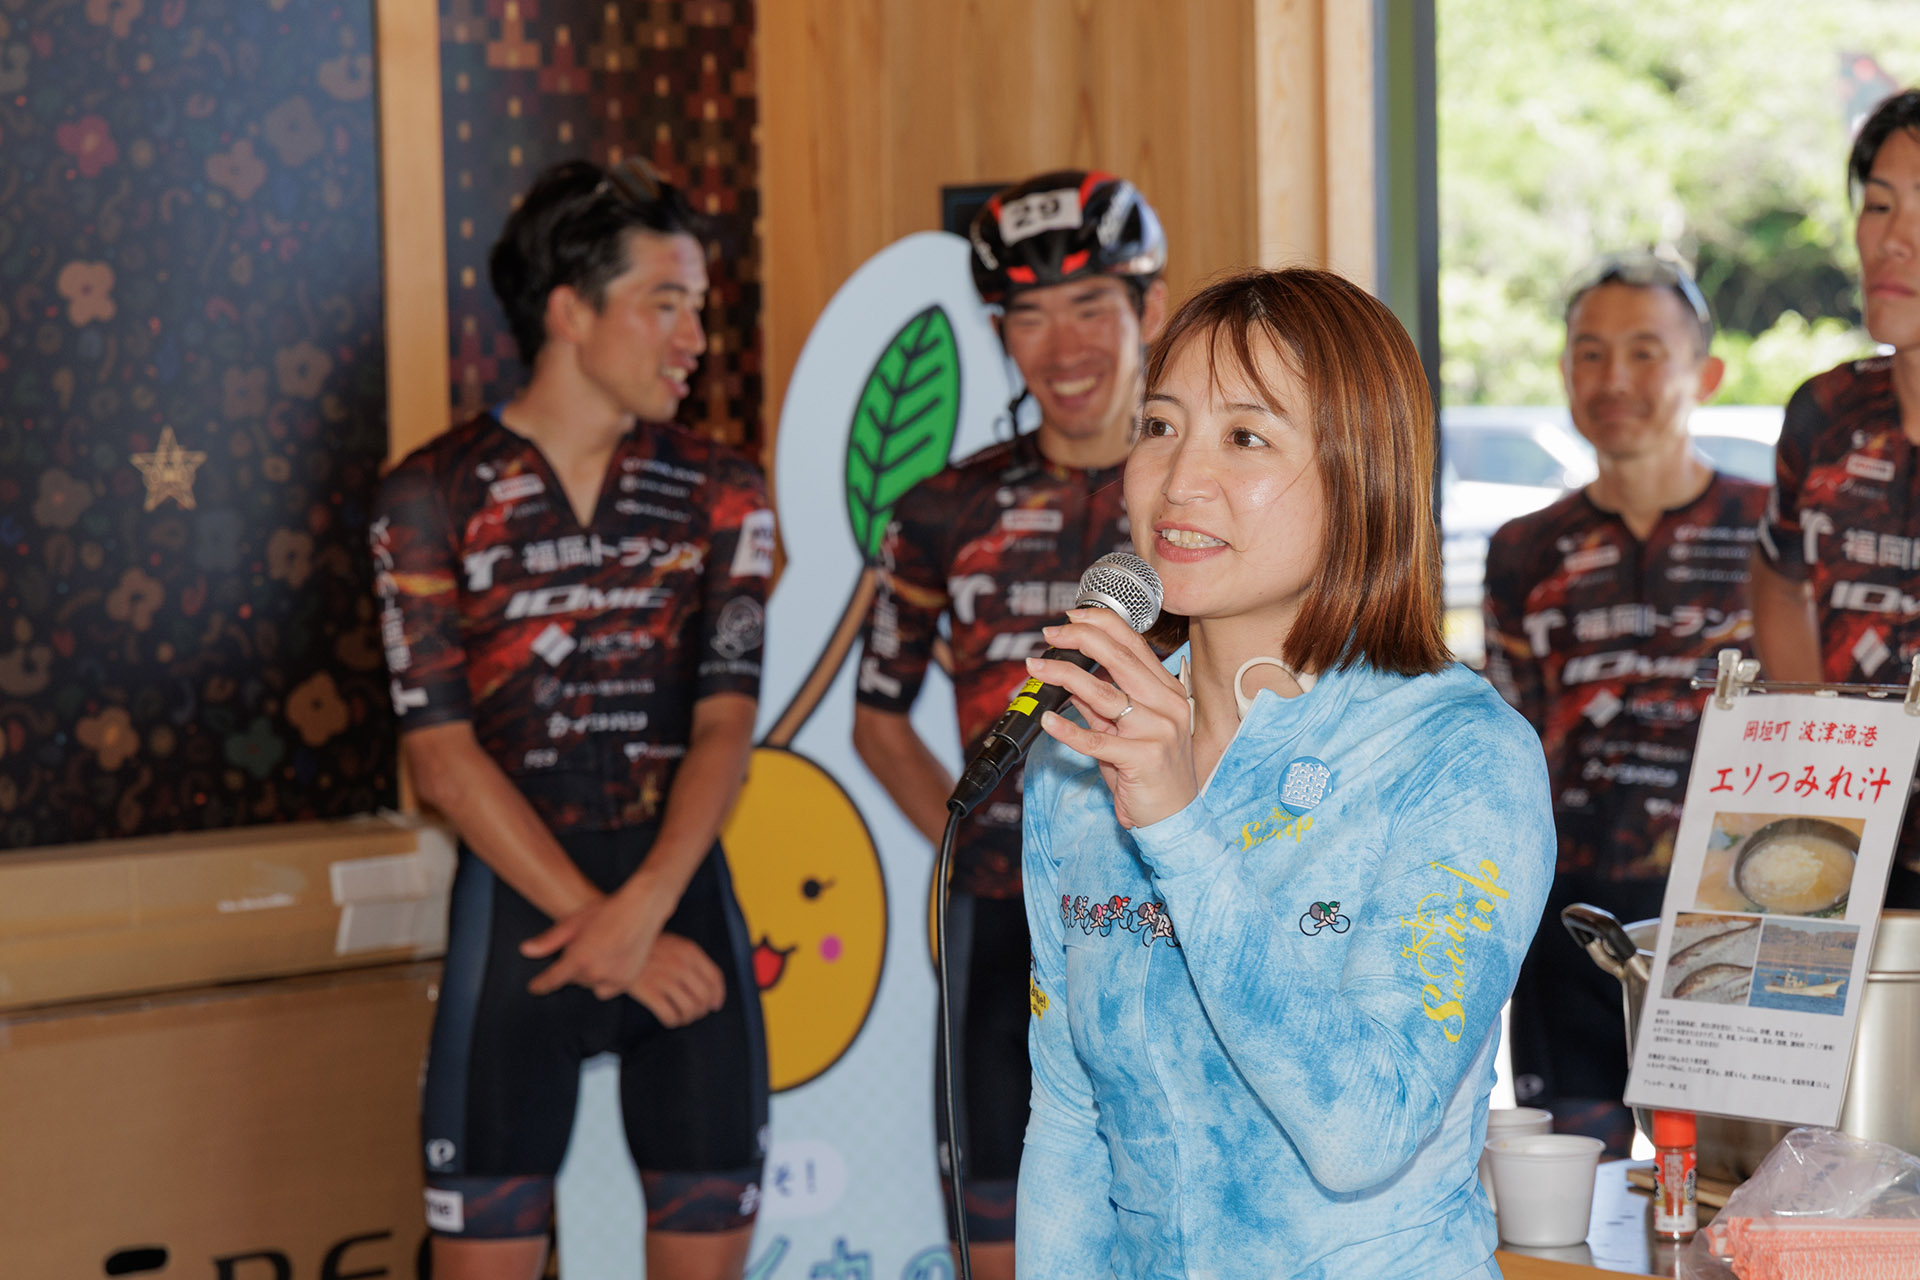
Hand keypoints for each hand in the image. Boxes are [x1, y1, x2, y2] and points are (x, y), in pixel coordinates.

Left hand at [521, 894, 666, 998]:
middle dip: (574, 966)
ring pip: (591, 984)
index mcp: (579, 959)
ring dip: (589, 973)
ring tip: (600, 952)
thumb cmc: (607, 911)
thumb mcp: (573, 922)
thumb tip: (525, 950)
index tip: (534, 988)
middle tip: (585, 946)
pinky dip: (606, 979)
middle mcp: (595, 973)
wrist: (642, 908)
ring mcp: (613, 978)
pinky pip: (608, 988)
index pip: (553, 980)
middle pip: (574, 979)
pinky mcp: (627, 980)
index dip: (541, 985)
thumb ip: (548, 940)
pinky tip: (611, 961)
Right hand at [627, 932, 726, 1026]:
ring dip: (687, 1018)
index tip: (715, 1006)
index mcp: (690, 952)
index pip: (715, 979)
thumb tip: (715, 1000)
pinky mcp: (649, 991)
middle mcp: (681, 965)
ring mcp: (665, 978)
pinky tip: (668, 1019)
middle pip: (704, 997)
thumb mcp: (677, 946)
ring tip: (681, 1017)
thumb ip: (697, 965)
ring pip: (689, 1009)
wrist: (619, 946)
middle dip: (701, 1010)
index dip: (718, 996)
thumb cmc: (651, 950)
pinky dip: (672, 1022)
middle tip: (694, 1013)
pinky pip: (669, 1015)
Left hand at [1029, 607, 1197, 828]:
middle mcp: (1167, 705)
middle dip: (1079, 640)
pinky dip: (1068, 729)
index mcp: (1167, 691)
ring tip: (1036, 668)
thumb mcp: (1127, 731)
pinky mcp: (1144, 759)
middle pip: (1119, 658)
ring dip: (1063, 677)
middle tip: (1048, 634)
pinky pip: (1096, 740)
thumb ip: (1102, 706)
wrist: (1175, 816)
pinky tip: (1047, 721)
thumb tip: (1071, 682)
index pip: (1133, 644)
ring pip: (1103, 694)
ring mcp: (1158, 731)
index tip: (1070, 618)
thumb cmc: (1150, 772)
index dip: (1100, 624)